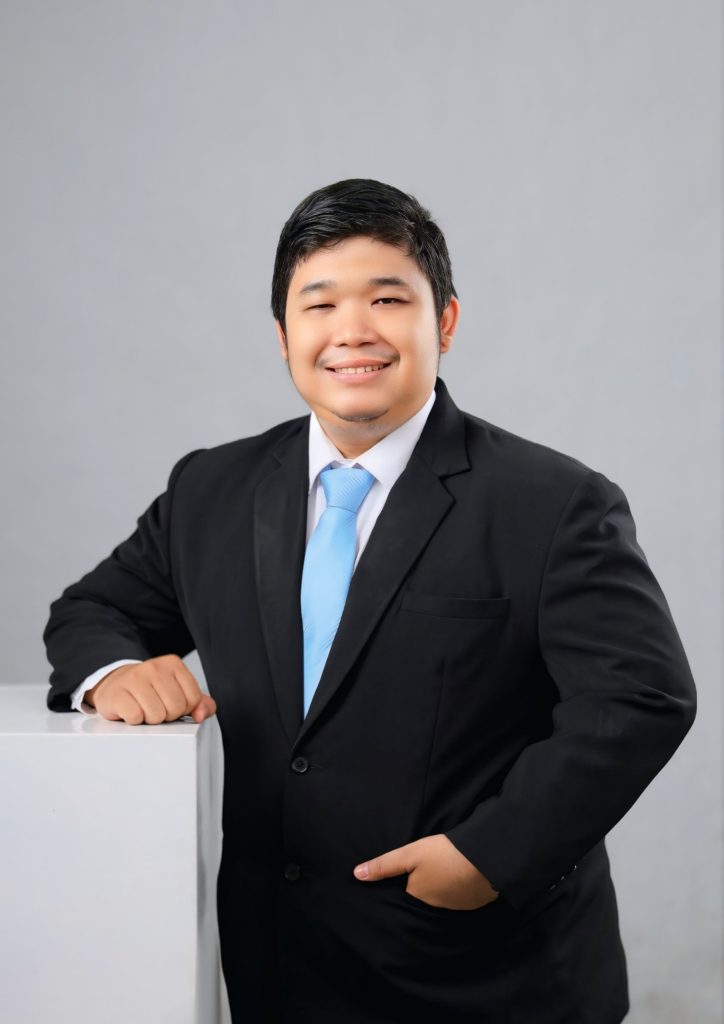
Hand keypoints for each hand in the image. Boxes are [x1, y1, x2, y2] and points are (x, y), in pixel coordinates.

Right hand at [85, 654, 216, 724]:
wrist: (115, 685)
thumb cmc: (150, 691)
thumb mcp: (178, 693)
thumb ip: (199, 703)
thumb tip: (202, 714)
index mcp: (174, 664)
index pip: (193, 699)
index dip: (183, 709)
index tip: (170, 703)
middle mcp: (154, 667)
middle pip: (176, 708)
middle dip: (167, 715)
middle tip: (155, 707)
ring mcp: (134, 678)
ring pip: (157, 716)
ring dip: (150, 719)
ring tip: (143, 708)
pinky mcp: (117, 693)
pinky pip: (136, 718)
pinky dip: (134, 720)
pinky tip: (130, 710)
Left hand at [353, 833, 498, 909]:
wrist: (486, 859)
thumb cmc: (444, 854)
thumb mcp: (410, 854)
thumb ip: (384, 865)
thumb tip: (356, 875)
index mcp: (418, 897)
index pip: (407, 891)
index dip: (408, 878)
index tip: (413, 868)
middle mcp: (435, 908)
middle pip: (426, 895)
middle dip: (427, 883)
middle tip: (434, 863)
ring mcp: (457, 907)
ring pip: (445, 896)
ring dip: (445, 885)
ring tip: (448, 867)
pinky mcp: (475, 902)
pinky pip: (462, 896)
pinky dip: (461, 887)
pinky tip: (463, 873)